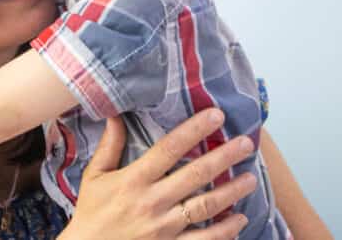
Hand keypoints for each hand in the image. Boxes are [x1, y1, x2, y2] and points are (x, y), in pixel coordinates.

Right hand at [61, 109, 256, 239]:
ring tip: (251, 179)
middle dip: (224, 157)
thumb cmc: (91, 213)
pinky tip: (239, 219)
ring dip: (231, 192)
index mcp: (134, 179)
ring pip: (205, 207)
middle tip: (246, 144)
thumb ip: (109, 146)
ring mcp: (163, 228)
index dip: (194, 130)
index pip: (169, 148)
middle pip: (194, 175)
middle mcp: (151, 201)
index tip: (216, 116)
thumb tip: (116, 114)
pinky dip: (224, 231)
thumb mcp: (94, 177)